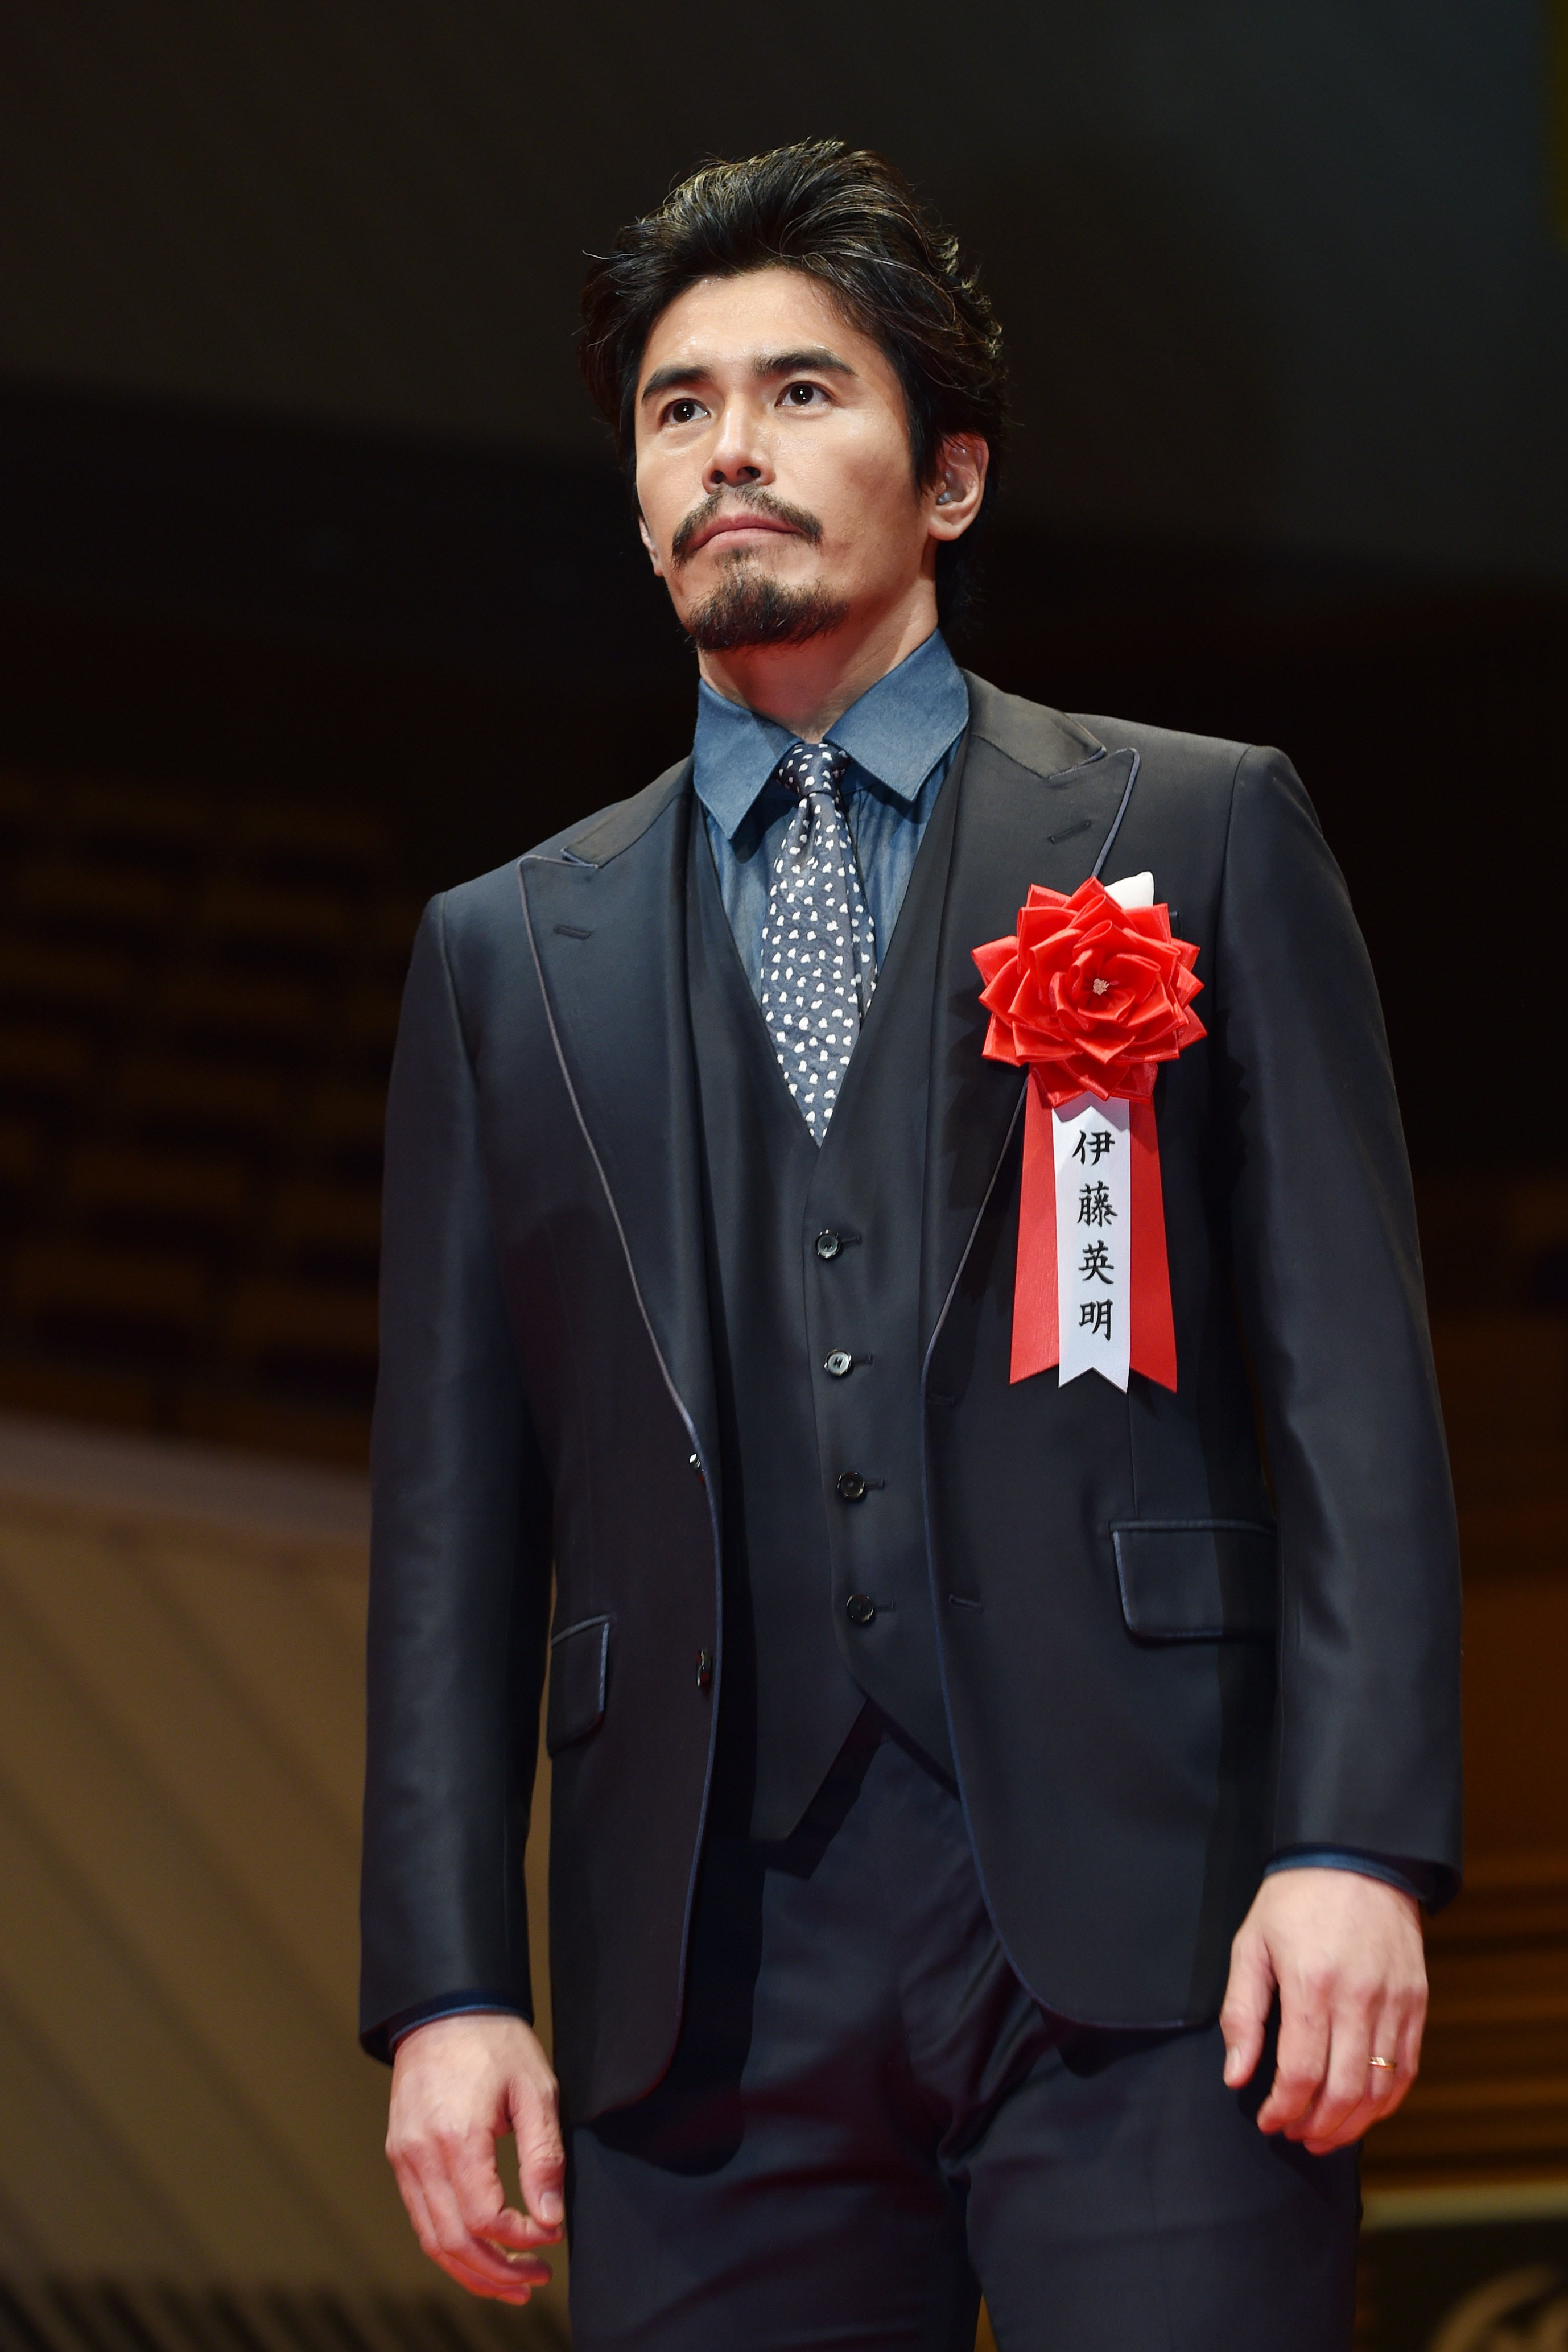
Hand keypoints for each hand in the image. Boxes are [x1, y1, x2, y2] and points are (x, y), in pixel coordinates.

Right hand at [386, 2013, 563, 2301]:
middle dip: (497, 2272)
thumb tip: (550, 2218)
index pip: (484, 2217)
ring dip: (471, 2271)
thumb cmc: (495, 2042)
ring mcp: (404, 2157)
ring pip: (431, 2240)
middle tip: (535, 2281)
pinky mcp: (400, 2156)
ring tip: (512, 2284)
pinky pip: (421, 2217)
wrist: (445, 2007)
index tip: (550, 2235)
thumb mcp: (535, 2089)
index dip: (519, 2239)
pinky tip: (480, 2253)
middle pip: (453, 2242)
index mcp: (457, 2136)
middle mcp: (421, 2154)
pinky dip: (449, 2246)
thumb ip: (544, 2157)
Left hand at [1219, 1868, 1426, 2154]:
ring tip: (1324, 2136)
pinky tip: (1363, 2111)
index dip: (1283, 2110)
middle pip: (1343, 2092)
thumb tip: (1236, 2075)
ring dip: (1352, 2125)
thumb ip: (1242, 2014)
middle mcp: (1359, 1999)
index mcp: (1312, 1985)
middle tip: (1294, 2135)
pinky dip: (1386, 2101)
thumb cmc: (1294, 1899)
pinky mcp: (1417, 2001)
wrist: (1356, 1856)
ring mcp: (1394, 2002)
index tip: (1268, 2121)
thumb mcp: (1251, 1945)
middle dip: (1316, 2127)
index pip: (1301, 2074)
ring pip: (1379, 2090)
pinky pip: (1407, 2069)